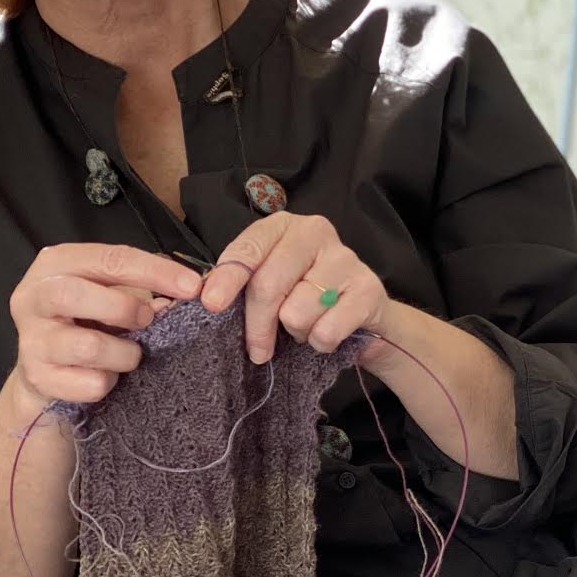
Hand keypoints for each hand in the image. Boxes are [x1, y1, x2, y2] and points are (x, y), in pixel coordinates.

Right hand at [9, 243, 203, 406]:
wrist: (47, 369)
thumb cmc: (87, 319)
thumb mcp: (109, 291)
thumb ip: (141, 287)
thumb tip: (186, 293)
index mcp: (56, 263)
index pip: (109, 259)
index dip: (155, 272)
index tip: (193, 287)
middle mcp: (33, 297)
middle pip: (74, 295)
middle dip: (123, 308)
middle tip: (148, 319)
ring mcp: (31, 339)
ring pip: (86, 346)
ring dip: (123, 354)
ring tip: (130, 355)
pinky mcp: (37, 377)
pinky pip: (88, 384)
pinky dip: (109, 382)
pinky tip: (107, 375)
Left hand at [197, 211, 389, 362]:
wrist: (363, 311)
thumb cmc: (305, 294)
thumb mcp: (271, 280)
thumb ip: (243, 282)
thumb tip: (208, 299)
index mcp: (284, 225)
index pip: (249, 249)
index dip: (228, 278)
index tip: (211, 304)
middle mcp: (315, 232)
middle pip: (269, 284)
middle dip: (257, 325)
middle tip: (257, 350)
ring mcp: (345, 258)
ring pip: (296, 312)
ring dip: (297, 332)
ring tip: (306, 325)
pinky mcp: (368, 289)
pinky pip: (326, 331)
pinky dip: (320, 342)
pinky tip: (327, 332)